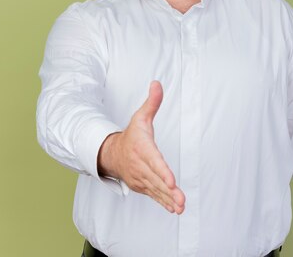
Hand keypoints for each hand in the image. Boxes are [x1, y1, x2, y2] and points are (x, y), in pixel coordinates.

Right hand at [98, 81, 185, 213]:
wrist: (111, 153)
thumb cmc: (131, 135)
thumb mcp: (140, 116)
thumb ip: (152, 103)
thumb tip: (157, 83)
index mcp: (142, 148)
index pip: (153, 161)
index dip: (162, 171)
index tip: (171, 181)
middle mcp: (140, 165)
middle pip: (156, 179)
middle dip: (168, 190)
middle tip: (181, 199)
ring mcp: (140, 177)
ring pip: (155, 190)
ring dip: (168, 199)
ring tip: (181, 206)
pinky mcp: (142, 186)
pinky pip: (153, 195)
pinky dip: (163, 202)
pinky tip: (174, 209)